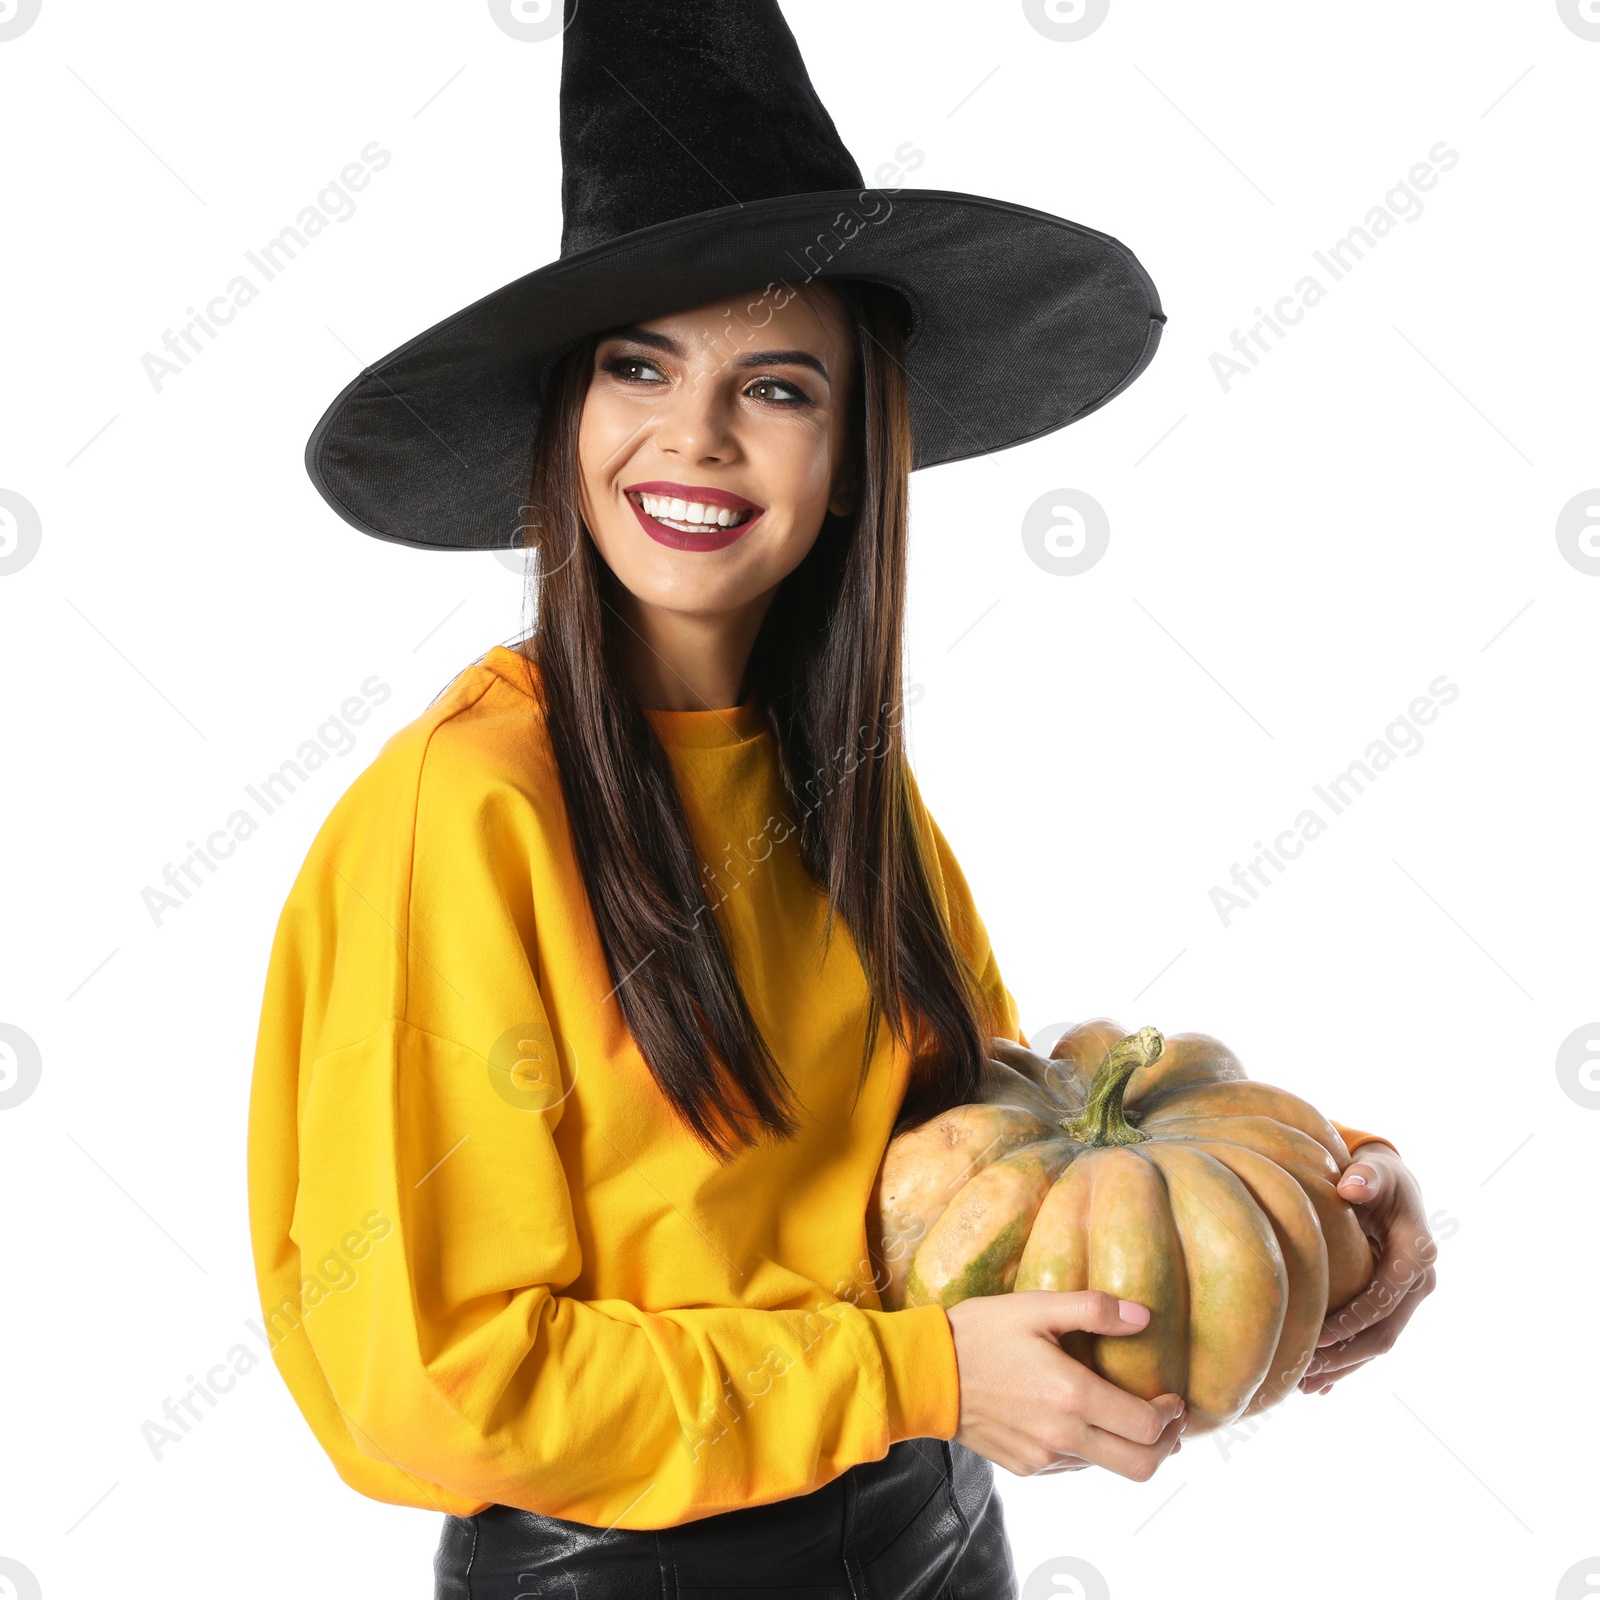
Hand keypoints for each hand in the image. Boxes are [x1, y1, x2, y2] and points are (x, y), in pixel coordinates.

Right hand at [946, 1290, 1185, 1479]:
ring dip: (1126, 1447)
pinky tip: (1079, 1420)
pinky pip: (1072, 1466)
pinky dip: (1089, 1448)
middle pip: (1139, 1466)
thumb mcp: (1035, 1307)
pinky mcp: (1025, 1467)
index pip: (1146, 1426)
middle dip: (1164, 1446)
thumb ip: (1093, 1309)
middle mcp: (1063, 1436)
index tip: (1172, 1397)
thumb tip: (1143, 1315)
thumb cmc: (978, 1332)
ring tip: (1126, 1417)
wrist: (925, 1375)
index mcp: (1072, 1395)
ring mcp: (1043, 1457)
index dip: (1170, 1415)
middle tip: (1168, 1421)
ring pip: (1105, 1467)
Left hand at [1301, 1144, 1435, 1394]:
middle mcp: (1419, 1281)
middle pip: (1385, 1331)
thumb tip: (1351, 1185)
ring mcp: (1409, 1298)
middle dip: (1346, 1355)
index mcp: (1416, 1252)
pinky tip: (1320, 1387)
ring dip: (1345, 1367)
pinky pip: (1372, 1340)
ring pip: (1379, 1343)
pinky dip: (1349, 1364)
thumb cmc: (1377, 1175)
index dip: (1354, 1318)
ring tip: (1304, 1386)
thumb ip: (1365, 1175)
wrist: (1392, 1187)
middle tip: (1304, 1370)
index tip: (1318, 1335)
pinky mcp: (1394, 1306)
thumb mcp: (1375, 1169)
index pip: (1385, 1294)